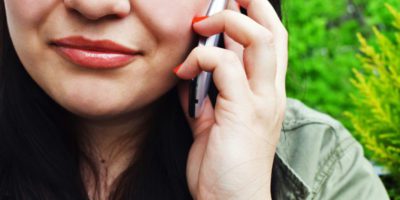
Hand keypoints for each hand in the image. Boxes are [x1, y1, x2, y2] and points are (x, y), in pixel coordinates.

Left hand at [174, 0, 287, 198]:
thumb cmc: (222, 163)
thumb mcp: (213, 121)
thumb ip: (206, 94)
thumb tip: (189, 70)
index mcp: (265, 93)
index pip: (272, 42)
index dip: (256, 15)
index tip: (231, 3)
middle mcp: (270, 93)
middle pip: (274, 31)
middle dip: (251, 5)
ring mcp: (261, 101)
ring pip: (259, 40)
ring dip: (226, 24)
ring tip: (201, 25)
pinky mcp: (243, 112)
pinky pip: (224, 68)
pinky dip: (200, 60)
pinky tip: (183, 70)